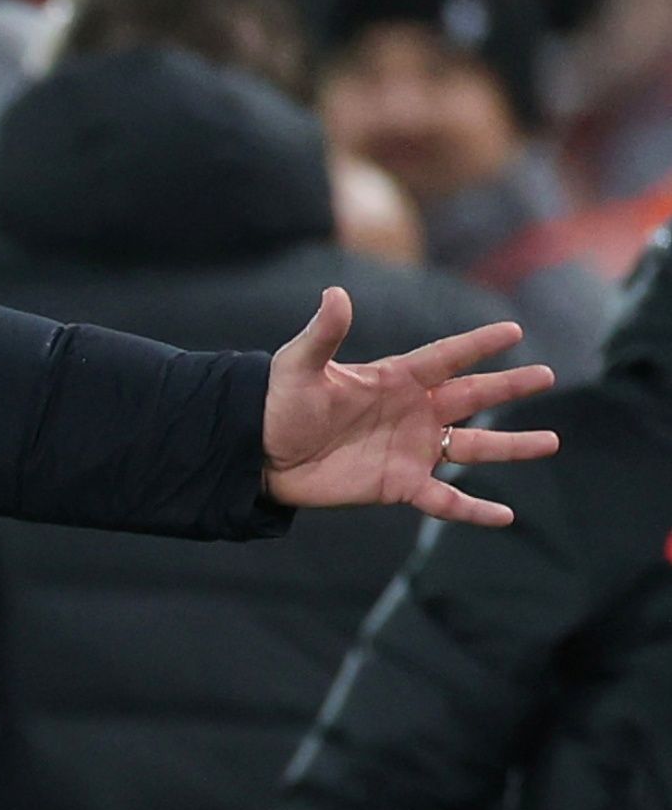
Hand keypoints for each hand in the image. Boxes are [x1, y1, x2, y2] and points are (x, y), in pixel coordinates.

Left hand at [261, 287, 558, 525]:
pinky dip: (473, 509)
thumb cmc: (278, 404)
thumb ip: (323, 334)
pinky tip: (504, 515)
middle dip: (509, 388)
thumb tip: (335, 293)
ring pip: (472, 447)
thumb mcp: (298, 366)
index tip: (514, 332)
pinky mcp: (398, 485)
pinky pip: (444, 499)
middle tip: (547, 376)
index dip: (478, 345)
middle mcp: (411, 412)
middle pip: (472, 397)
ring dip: (510, 446)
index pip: (446, 357)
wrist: (258, 454)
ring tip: (551, 442)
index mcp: (394, 378)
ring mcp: (409, 450)